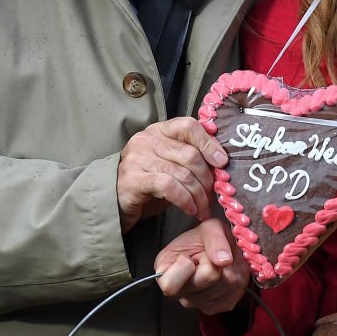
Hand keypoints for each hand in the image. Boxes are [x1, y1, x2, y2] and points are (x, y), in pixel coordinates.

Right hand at [116, 117, 227, 231]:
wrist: (113, 202)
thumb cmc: (148, 183)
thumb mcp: (171, 165)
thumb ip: (190, 158)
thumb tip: (221, 162)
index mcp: (159, 131)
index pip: (188, 126)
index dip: (209, 143)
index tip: (222, 163)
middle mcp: (146, 140)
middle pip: (189, 154)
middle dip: (207, 178)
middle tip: (213, 196)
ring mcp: (137, 158)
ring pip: (182, 173)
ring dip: (198, 194)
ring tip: (204, 208)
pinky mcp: (133, 180)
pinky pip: (168, 186)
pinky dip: (185, 199)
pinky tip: (190, 209)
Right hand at [156, 218, 250, 314]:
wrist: (218, 248)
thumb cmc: (205, 238)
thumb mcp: (210, 227)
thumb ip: (215, 240)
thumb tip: (224, 261)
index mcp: (165, 270)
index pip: (170, 285)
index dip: (186, 266)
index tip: (191, 256)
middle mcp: (178, 293)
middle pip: (206, 280)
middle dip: (214, 261)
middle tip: (209, 256)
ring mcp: (197, 303)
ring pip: (224, 285)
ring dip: (228, 269)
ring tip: (218, 263)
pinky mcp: (216, 308)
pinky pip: (233, 294)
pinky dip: (235, 280)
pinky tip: (225, 273)